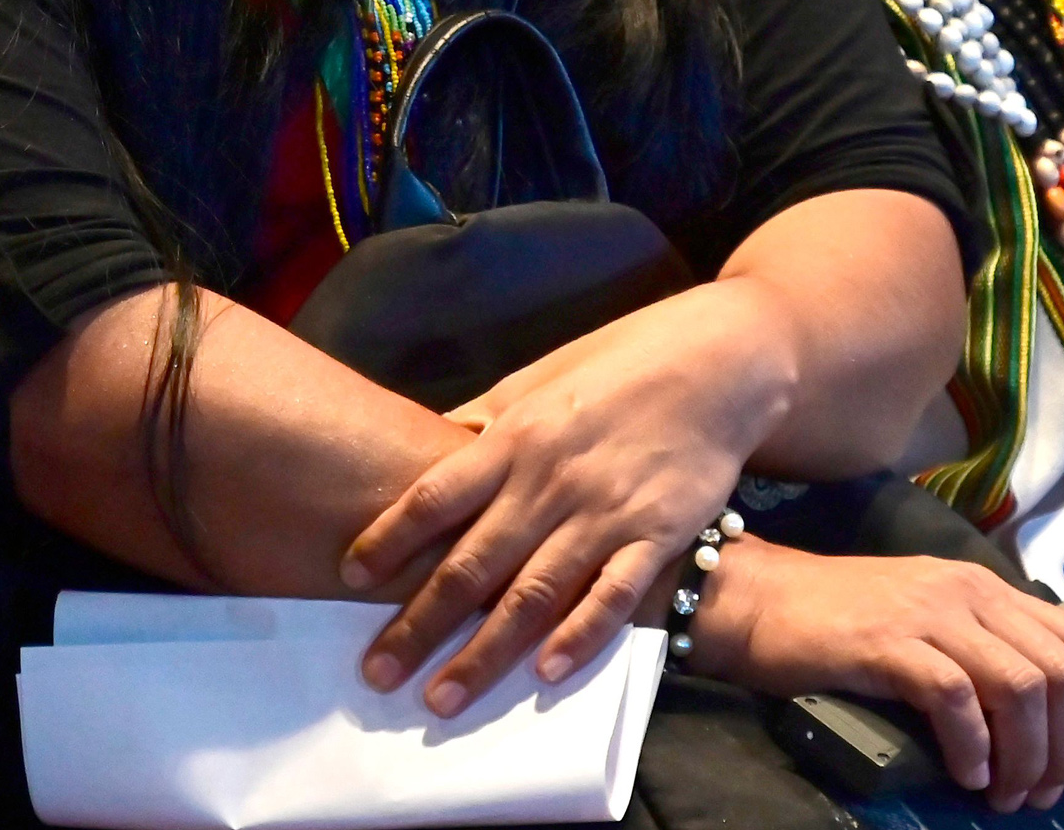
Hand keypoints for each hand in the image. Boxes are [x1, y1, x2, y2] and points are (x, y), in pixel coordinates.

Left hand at [339, 282, 794, 714]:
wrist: (716, 364)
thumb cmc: (616, 366)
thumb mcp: (535, 379)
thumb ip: (483, 423)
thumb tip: (428, 445)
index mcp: (511, 439)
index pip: (434, 497)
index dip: (388, 538)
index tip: (347, 577)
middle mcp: (548, 483)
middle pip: (472, 563)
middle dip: (421, 623)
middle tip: (379, 673)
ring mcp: (603, 514)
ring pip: (533, 595)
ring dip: (486, 652)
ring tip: (443, 699)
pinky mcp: (658, 537)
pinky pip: (613, 595)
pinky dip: (579, 636)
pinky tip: (544, 673)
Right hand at [696, 540, 1063, 812]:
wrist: (753, 600)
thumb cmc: (832, 617)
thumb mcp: (922, 616)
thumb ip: (977, 641)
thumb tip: (1036, 708)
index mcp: (980, 586)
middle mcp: (964, 592)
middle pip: (1057, 671)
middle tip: (1042, 791)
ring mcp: (926, 614)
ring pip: (1019, 688)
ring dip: (1026, 756)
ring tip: (1005, 793)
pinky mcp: (888, 642)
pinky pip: (957, 700)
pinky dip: (973, 747)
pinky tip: (965, 773)